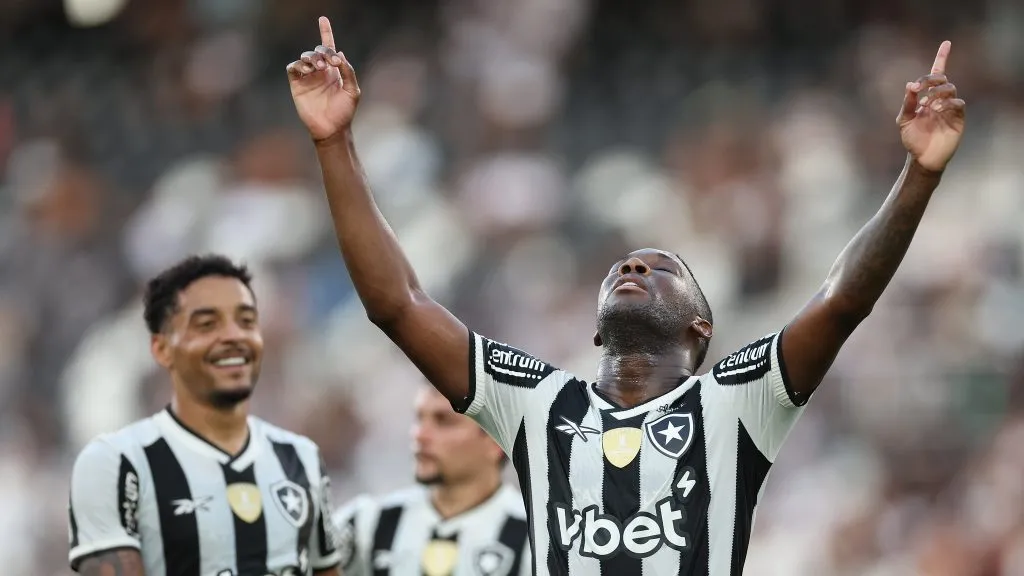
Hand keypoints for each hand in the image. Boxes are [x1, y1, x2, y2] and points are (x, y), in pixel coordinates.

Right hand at [286, 17, 360, 142]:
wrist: (332, 129)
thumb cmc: (344, 112)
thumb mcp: (352, 90)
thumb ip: (348, 71)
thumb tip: (339, 53)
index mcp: (334, 70)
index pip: (329, 48)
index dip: (326, 32)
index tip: (323, 19)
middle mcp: (320, 71)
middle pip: (317, 51)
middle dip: (324, 52)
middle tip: (330, 63)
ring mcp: (308, 77)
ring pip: (304, 57)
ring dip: (312, 58)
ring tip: (319, 67)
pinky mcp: (297, 85)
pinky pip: (293, 68)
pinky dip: (299, 65)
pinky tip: (308, 70)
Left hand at [898, 41, 965, 173]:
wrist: (922, 158)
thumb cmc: (912, 138)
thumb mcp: (903, 120)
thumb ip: (907, 103)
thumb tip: (910, 85)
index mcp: (927, 97)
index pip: (937, 74)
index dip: (942, 57)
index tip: (947, 43)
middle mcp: (940, 99)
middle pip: (942, 79)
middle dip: (931, 79)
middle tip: (920, 87)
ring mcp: (950, 108)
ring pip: (951, 89)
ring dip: (937, 92)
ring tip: (927, 104)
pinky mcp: (958, 118)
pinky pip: (958, 104)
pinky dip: (947, 103)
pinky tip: (936, 110)